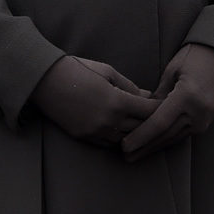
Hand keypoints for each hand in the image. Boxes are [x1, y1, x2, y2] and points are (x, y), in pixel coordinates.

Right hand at [30, 54, 159, 144]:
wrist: (45, 81)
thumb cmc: (77, 70)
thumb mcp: (107, 72)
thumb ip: (129, 86)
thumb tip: (147, 96)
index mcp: (117, 101)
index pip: (149, 112)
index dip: (160, 109)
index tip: (167, 106)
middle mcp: (109, 120)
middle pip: (141, 128)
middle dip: (151, 123)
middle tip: (160, 119)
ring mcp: (96, 131)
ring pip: (126, 140)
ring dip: (134, 133)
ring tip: (141, 127)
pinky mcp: (84, 137)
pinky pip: (108, 144)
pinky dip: (117, 138)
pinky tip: (121, 131)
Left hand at [121, 43, 213, 162]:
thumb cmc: (193, 56)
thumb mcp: (171, 72)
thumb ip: (157, 96)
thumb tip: (141, 114)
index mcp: (187, 96)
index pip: (159, 123)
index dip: (141, 137)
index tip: (125, 145)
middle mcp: (199, 111)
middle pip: (166, 135)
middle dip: (144, 147)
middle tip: (125, 156)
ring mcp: (206, 118)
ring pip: (175, 138)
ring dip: (155, 147)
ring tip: (136, 155)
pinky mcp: (209, 121)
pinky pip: (184, 133)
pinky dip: (168, 140)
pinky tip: (154, 145)